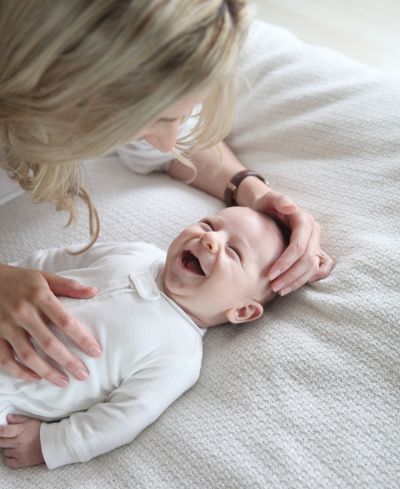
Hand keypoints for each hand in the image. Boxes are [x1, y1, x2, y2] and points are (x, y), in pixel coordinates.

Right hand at [0, 263, 101, 385]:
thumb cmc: (18, 279)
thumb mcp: (44, 277)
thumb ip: (69, 286)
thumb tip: (94, 292)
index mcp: (39, 296)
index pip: (66, 322)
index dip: (82, 339)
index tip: (95, 352)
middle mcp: (23, 312)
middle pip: (49, 343)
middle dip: (68, 361)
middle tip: (83, 374)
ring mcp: (6, 326)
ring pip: (28, 355)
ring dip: (47, 372)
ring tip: (63, 381)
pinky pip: (5, 359)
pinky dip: (20, 371)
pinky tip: (35, 377)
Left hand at [0, 415, 43, 468]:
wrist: (53, 443)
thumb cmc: (42, 430)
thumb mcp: (32, 421)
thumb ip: (19, 419)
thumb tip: (8, 418)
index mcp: (21, 431)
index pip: (3, 431)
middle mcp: (18, 443)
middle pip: (1, 442)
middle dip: (1, 439)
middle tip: (6, 437)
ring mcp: (19, 453)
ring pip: (5, 451)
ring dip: (7, 447)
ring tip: (15, 444)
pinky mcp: (21, 462)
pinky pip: (8, 461)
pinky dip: (9, 458)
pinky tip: (14, 453)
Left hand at [253, 190, 334, 294]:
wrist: (269, 209)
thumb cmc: (266, 205)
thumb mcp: (268, 199)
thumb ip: (278, 200)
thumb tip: (291, 207)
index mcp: (304, 221)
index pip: (298, 247)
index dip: (286, 263)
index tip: (270, 275)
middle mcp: (313, 232)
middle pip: (308, 260)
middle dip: (291, 276)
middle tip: (274, 287)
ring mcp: (315, 242)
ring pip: (313, 268)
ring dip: (297, 281)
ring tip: (279, 290)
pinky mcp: (314, 251)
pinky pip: (317, 269)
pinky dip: (306, 279)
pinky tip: (292, 286)